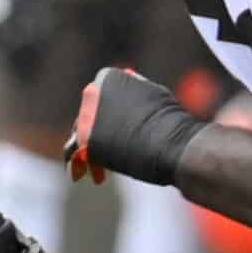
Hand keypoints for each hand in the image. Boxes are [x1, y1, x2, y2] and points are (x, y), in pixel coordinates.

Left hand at [63, 66, 204, 186]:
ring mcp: (87, 116)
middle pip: (86, 116)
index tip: (115, 128)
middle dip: (95, 135)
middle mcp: (92, 92)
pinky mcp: (85, 139)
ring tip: (95, 169)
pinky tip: (87, 175)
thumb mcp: (152, 94)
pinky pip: (75, 153)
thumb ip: (133, 91)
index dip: (105, 115)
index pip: (98, 96)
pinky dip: (79, 165)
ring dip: (85, 150)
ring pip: (78, 134)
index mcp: (108, 77)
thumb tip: (129, 87)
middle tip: (108, 152)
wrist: (176, 144)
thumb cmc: (172, 122)